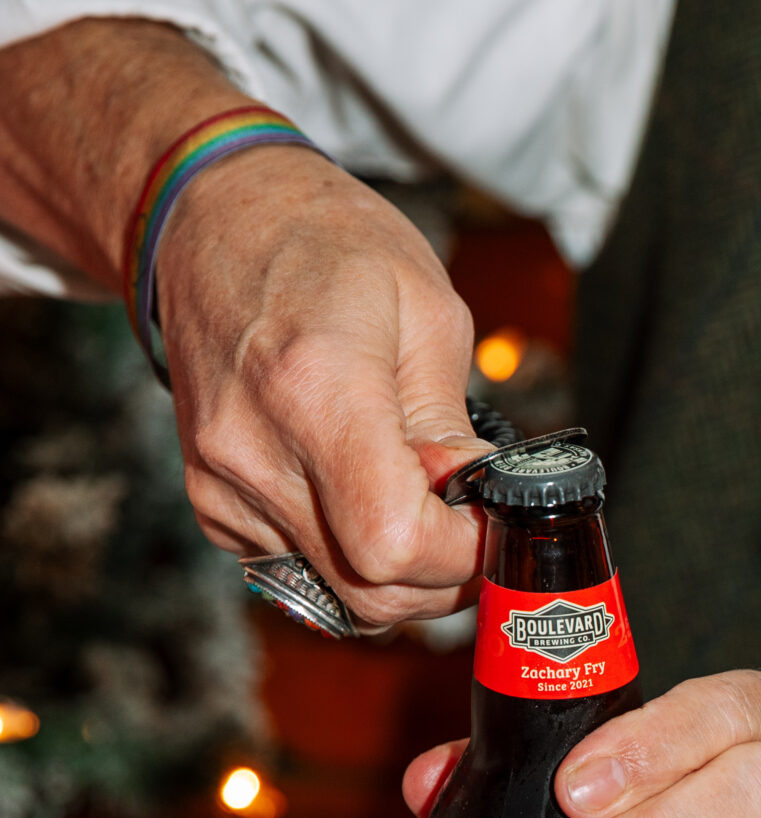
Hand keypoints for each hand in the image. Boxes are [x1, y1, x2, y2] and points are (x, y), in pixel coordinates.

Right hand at [0, 18, 486, 629]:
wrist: (213, 221)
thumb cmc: (323, 243)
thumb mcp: (426, 310)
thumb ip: (452, 423)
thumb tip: (476, 502)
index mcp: (316, 388)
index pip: (395, 541)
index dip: (463, 553)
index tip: (493, 518)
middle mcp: (254, 451)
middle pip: (369, 590)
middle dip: (444, 576)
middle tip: (476, 523)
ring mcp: (222, 484)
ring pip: (337, 596)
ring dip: (402, 574)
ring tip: (427, 506)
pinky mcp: (210, 503)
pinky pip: (301, 571)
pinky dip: (351, 558)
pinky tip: (368, 497)